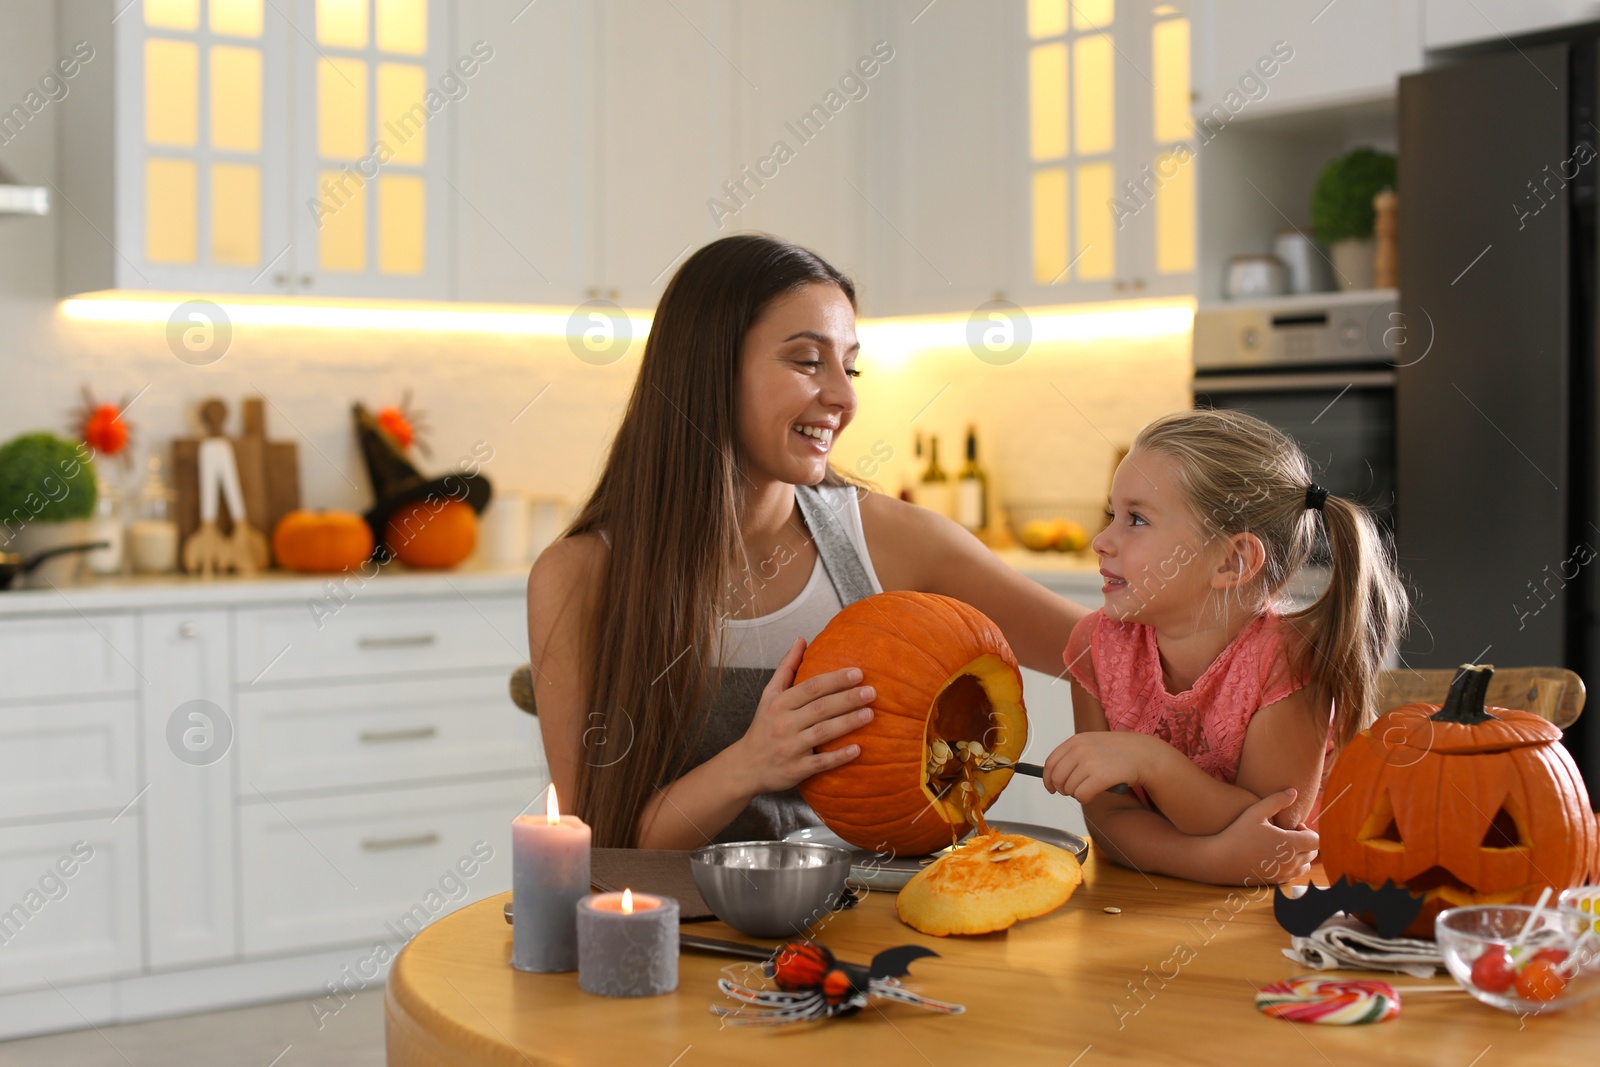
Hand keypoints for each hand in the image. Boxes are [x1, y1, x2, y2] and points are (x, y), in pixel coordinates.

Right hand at [731, 637, 875, 796]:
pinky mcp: (796, 770)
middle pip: (820, 708)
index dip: (835, 679)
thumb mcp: (769, 695)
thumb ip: (786, 667)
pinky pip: (820, 762)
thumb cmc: (763, 727)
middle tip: (872, 692)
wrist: (745, 767)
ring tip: (870, 714)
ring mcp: (790, 748)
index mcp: (779, 703)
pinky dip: (838, 757)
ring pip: (822, 733)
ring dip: (847, 723)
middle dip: (847, 699)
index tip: (858, 673)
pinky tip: (857, 749)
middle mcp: (783, 724)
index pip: (811, 687)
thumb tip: (801, 639)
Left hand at [1042, 731, 1161, 801]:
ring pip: (1069, 789)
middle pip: (1057, 777)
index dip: (1047, 778)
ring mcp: (1090, 762)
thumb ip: (1074, 755)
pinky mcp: (1100, 777)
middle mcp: (1080, 750)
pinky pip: (1081, 796)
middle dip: (1062, 789)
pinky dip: (1085, 799)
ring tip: (1090, 788)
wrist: (1144, 754)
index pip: (1050, 762)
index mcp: (1076, 740)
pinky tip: (1095, 793)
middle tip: (1073, 791)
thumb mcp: (1092, 744)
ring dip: (1077, 794)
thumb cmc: (1119, 751)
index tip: (1051, 787)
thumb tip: (1056, 774)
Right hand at [1210, 789, 1319, 885]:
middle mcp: (1291, 862)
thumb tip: (1294, 791)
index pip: (1316, 840)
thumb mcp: (1255, 812)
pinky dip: (1290, 866)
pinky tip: (1274, 857)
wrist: (1221, 859)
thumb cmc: (1237, 833)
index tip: (1293, 826)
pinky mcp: (1276, 882)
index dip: (1308, 831)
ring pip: (1305, 866)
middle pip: (1313, 853)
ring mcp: (1284, 874)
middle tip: (1288, 834)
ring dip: (1300, 855)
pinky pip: (1293, 875)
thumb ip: (1277, 801)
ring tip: (1282, 846)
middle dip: (1305, 842)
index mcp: (1290, 843)